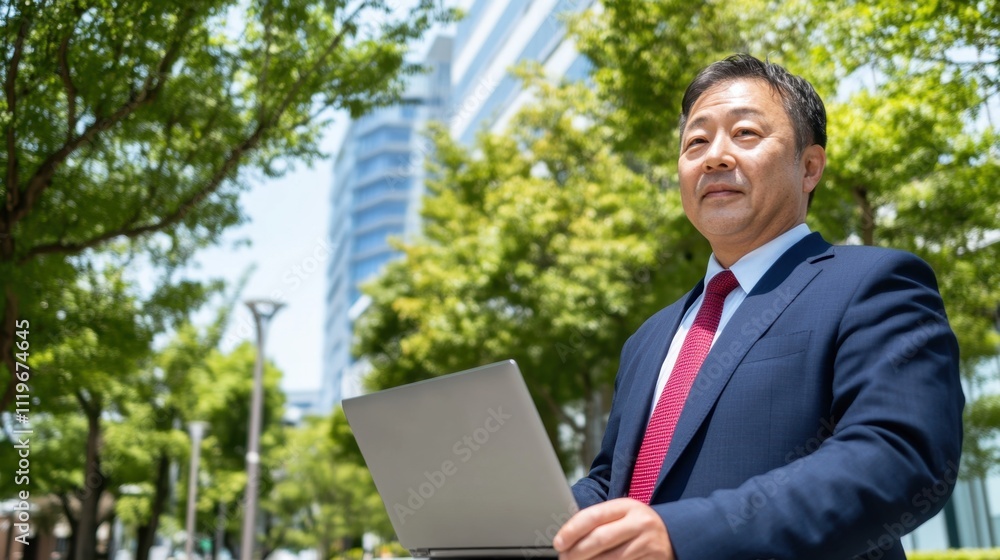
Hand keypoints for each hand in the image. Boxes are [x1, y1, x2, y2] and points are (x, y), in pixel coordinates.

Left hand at [553, 498, 673, 559]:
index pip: (594, 516)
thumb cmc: (639, 525)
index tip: (558, 542)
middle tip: (564, 559)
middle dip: (577, 552)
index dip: (572, 530)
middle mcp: (639, 523)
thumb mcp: (623, 514)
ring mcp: (648, 544)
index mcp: (627, 506)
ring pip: (611, 559)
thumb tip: (567, 536)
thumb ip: (600, 521)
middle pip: (601, 539)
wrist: (676, 535)